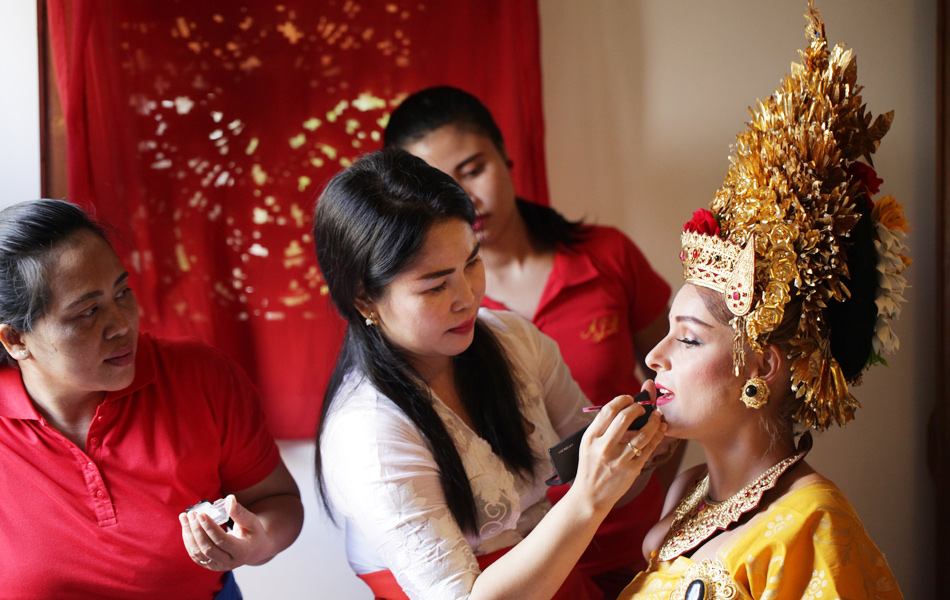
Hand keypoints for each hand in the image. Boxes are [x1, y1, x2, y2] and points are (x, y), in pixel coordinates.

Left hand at [179, 495, 274, 570]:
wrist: (252, 550)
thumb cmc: (253, 533)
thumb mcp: (252, 522)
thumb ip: (240, 513)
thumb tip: (229, 499)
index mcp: (242, 552)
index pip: (222, 540)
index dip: (210, 528)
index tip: (201, 514)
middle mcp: (229, 562)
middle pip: (208, 548)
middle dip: (197, 530)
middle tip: (191, 513)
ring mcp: (218, 566)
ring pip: (198, 553)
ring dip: (189, 534)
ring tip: (184, 517)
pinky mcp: (209, 565)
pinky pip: (195, 555)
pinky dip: (188, 540)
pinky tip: (186, 527)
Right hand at [572, 394, 666, 514]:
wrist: (590, 496)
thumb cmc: (590, 467)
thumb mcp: (588, 445)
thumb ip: (603, 428)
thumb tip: (625, 408)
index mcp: (591, 437)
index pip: (608, 411)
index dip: (621, 400)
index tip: (629, 399)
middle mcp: (603, 447)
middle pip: (624, 418)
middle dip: (638, 407)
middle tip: (643, 407)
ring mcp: (618, 459)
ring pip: (642, 434)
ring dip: (653, 421)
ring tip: (657, 415)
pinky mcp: (631, 470)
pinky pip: (649, 449)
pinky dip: (658, 436)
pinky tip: (661, 429)